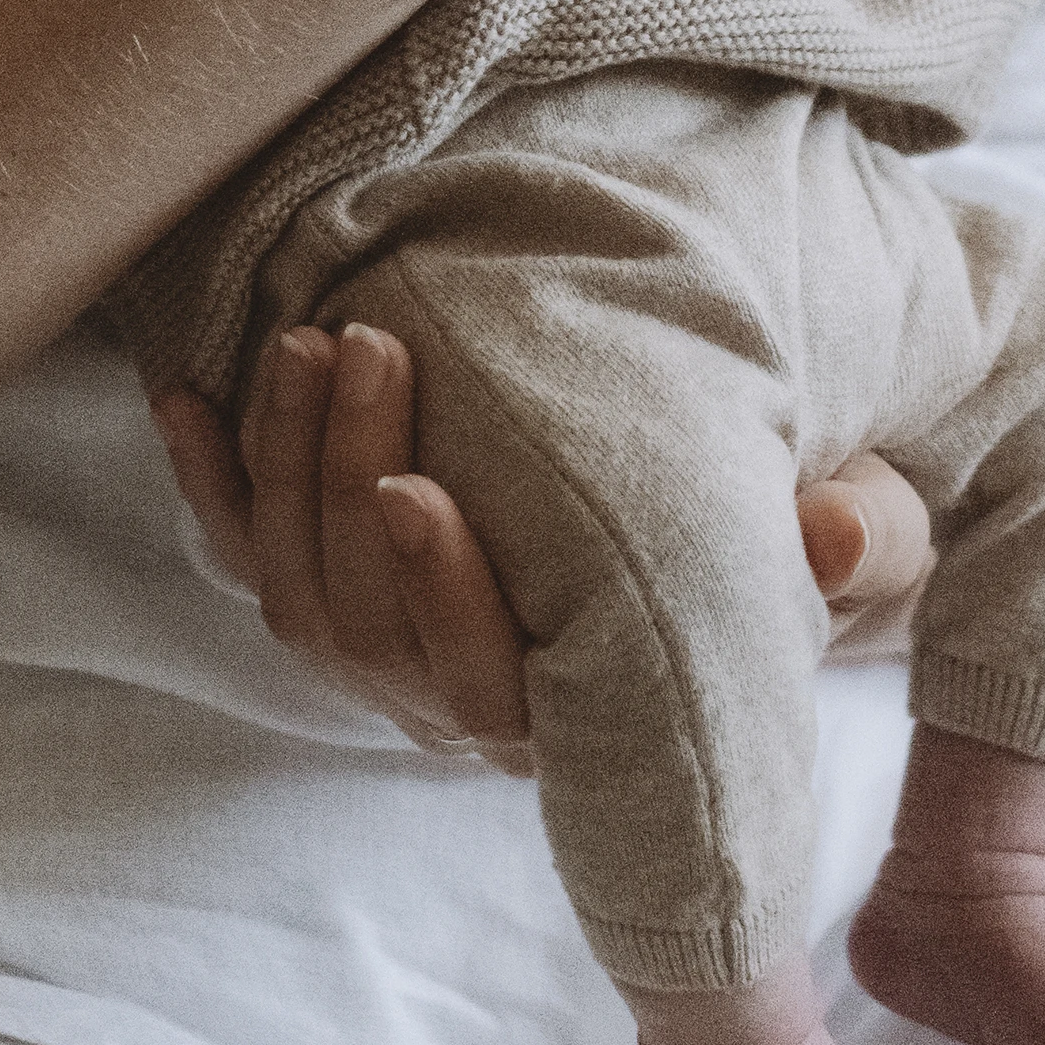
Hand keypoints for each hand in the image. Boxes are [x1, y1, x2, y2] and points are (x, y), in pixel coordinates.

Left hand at [152, 325, 934, 766]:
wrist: (716, 518)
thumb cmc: (778, 525)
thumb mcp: (852, 531)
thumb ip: (857, 540)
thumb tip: (831, 529)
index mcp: (581, 707)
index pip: (487, 681)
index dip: (442, 593)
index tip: (419, 490)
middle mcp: (462, 702)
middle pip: (367, 625)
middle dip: (347, 480)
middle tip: (367, 344)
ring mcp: (385, 650)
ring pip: (298, 587)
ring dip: (284, 462)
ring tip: (308, 338)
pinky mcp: (331, 585)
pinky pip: (245, 552)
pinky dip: (209, 479)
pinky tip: (188, 394)